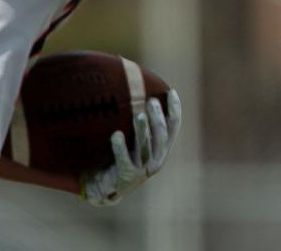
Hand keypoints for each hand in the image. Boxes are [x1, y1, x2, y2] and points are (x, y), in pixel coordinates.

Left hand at [80, 89, 181, 206]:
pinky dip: (120, 147)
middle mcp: (157, 160)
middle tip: (150, 101)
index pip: (173, 126)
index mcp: (161, 149)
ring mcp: (143, 170)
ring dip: (143, 130)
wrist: (105, 189)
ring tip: (138, 114)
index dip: (174, 109)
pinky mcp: (127, 177)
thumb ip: (139, 124)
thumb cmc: (120, 158)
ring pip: (146, 146)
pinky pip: (124, 160)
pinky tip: (116, 134)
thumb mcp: (134, 141)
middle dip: (157, 117)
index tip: (171, 92)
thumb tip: (135, 91)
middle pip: (161, 135)